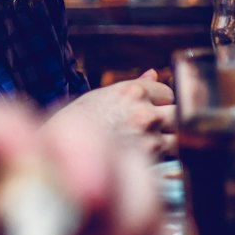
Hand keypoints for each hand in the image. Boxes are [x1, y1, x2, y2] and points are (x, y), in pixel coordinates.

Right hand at [46, 72, 174, 159]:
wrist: (56, 154)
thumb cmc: (74, 124)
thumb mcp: (101, 96)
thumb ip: (134, 86)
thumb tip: (154, 73)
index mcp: (132, 91)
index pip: (167, 92)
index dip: (161, 102)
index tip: (152, 109)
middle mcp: (144, 111)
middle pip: (178, 112)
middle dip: (170, 120)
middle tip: (153, 129)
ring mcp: (149, 136)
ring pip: (177, 136)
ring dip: (168, 140)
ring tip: (147, 146)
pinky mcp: (149, 161)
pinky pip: (167, 158)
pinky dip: (160, 160)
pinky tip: (142, 160)